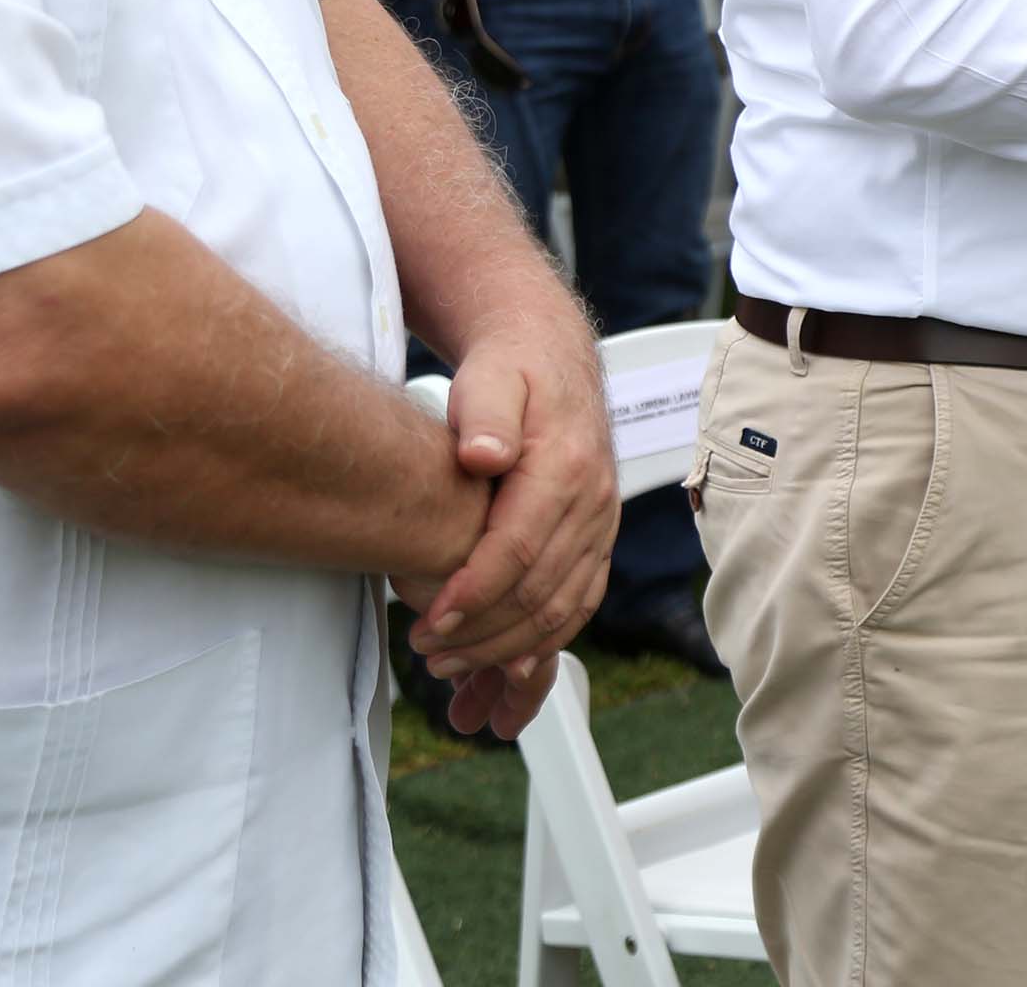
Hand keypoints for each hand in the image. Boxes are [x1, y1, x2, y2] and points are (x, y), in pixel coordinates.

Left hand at [400, 311, 618, 697]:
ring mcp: (601, 524)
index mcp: (567, 466)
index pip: (519, 549)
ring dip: (508, 649)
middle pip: (542, 591)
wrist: (552, 358)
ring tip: (452, 668)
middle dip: (481, 634)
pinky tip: (509, 668)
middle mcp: (594, 502)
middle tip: (425, 653)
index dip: (473, 594)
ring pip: (564, 608)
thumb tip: (481, 455)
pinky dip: (547, 642)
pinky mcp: (597, 538)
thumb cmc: (509, 372)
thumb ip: (485, 416)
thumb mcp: (490, 379)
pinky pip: (581, 602)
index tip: (428, 622)